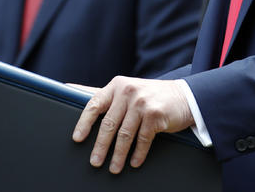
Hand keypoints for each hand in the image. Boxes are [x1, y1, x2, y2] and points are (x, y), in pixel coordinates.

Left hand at [71, 76, 194, 173]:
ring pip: (125, 134)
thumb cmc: (149, 96)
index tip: (77, 139)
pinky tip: (134, 162)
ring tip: (114, 168)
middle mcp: (128, 91)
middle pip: (109, 123)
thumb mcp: (127, 90)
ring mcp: (142, 102)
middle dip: (101, 146)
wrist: (184, 96)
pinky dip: (137, 154)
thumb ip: (105, 94)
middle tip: (95, 162)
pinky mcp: (155, 114)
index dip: (84, 122)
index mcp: (117, 85)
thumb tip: (70, 88)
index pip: (94, 103)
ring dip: (118, 155)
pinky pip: (143, 139)